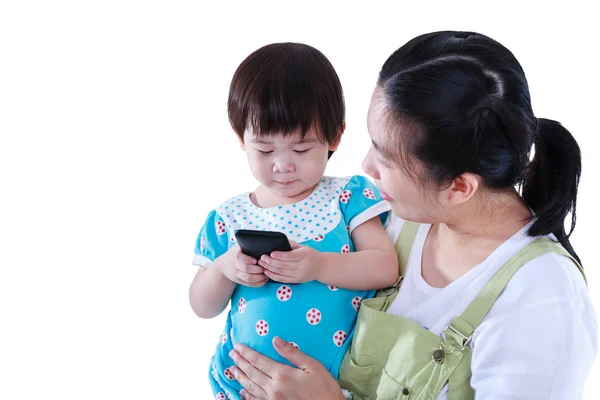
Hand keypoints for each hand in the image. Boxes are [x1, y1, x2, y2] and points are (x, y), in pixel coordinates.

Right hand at [215, 244, 267, 286]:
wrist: (223, 265)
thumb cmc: (236, 252)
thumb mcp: (238, 246)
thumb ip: (247, 243)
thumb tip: (262, 239)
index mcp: (235, 254)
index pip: (239, 257)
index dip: (248, 260)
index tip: (256, 260)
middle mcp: (235, 265)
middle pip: (246, 269)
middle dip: (257, 269)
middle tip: (266, 267)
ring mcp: (236, 274)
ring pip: (248, 278)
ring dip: (259, 277)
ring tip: (267, 273)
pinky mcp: (239, 281)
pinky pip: (249, 284)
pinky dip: (258, 283)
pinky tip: (264, 279)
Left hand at [229, 337, 343, 399]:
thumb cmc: (324, 387)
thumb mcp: (312, 366)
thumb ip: (292, 353)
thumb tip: (275, 340)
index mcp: (282, 374)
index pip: (259, 360)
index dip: (247, 352)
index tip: (238, 346)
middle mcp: (273, 388)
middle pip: (252, 372)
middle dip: (240, 362)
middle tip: (232, 353)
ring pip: (251, 387)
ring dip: (240, 377)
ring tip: (232, 369)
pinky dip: (247, 395)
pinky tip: (242, 391)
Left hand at [258, 242, 321, 283]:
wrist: (321, 267)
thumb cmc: (311, 255)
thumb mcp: (304, 247)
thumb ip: (291, 244)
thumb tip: (278, 241)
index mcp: (304, 255)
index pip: (291, 256)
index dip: (280, 256)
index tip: (271, 253)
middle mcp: (302, 266)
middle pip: (284, 265)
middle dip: (271, 262)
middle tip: (262, 258)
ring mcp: (299, 275)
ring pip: (281, 273)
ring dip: (270, 269)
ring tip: (261, 264)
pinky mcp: (296, 281)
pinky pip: (282, 279)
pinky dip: (273, 276)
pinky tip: (266, 272)